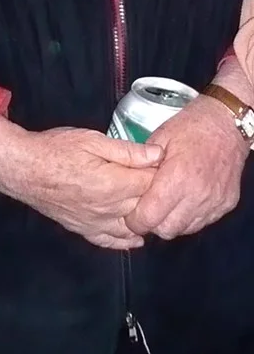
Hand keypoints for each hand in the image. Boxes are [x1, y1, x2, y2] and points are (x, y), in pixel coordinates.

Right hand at [0, 117, 161, 248]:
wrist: (23, 169)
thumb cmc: (55, 149)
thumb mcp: (92, 140)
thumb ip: (127, 151)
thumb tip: (159, 155)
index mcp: (114, 184)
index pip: (153, 186)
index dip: (164, 176)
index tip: (170, 167)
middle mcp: (110, 209)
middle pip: (146, 208)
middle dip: (158, 197)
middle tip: (163, 184)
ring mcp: (97, 223)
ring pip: (133, 229)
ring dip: (144, 219)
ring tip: (150, 206)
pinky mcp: (85, 230)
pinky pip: (111, 241)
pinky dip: (126, 240)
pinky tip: (133, 235)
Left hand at [125, 95, 246, 239]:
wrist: (227, 123)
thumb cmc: (191, 126)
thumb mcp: (159, 137)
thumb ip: (142, 163)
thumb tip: (127, 184)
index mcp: (177, 177)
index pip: (150, 217)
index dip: (136, 220)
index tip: (131, 214)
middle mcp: (197, 195)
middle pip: (167, 230)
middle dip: (153, 224)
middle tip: (147, 209)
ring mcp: (214, 202)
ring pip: (185, 229)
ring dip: (172, 221)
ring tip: (166, 203)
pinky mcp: (225, 204)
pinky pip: (202, 222)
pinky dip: (190, 217)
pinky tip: (184, 200)